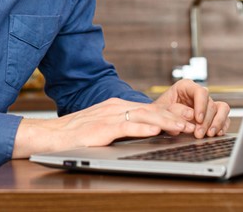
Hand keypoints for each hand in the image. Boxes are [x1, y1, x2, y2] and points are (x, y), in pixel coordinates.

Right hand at [12, 97, 195, 158]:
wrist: (49, 136)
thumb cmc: (74, 134)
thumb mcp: (102, 127)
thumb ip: (121, 127)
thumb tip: (145, 132)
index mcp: (116, 107)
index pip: (148, 109)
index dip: (169, 114)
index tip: (187, 120)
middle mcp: (114, 108)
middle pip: (150, 111)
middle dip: (174, 117)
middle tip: (193, 124)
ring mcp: (107, 117)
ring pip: (142, 116)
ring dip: (165, 122)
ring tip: (182, 128)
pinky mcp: (101, 129)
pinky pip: (125, 127)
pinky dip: (142, 128)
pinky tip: (155, 131)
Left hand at [152, 79, 230, 138]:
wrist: (160, 117)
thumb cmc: (159, 110)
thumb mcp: (160, 110)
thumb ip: (171, 115)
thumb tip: (183, 124)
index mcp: (186, 86)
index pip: (200, 92)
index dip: (201, 105)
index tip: (198, 119)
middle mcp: (199, 94)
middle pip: (211, 104)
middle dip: (206, 121)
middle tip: (199, 134)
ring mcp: (207, 104)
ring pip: (222, 109)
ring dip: (217, 123)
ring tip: (209, 134)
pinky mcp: (213, 114)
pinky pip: (224, 118)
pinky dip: (222, 126)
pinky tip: (216, 134)